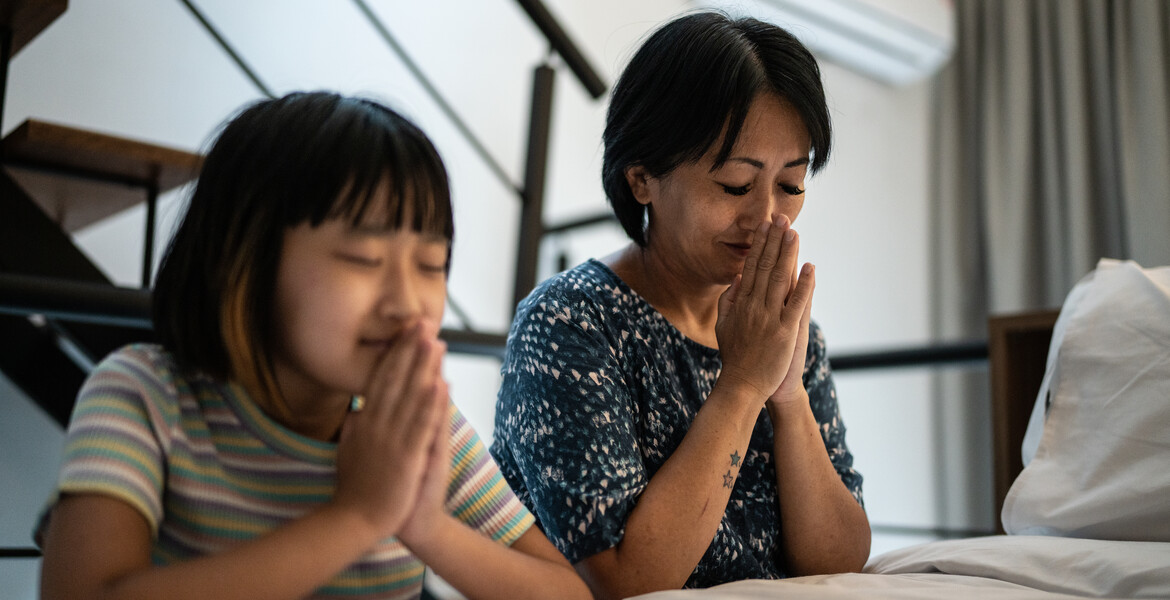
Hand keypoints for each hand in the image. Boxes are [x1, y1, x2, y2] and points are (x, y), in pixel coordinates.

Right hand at [331, 319, 448, 536]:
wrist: (354, 522)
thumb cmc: (354, 490)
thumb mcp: (348, 453)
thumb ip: (352, 430)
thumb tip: (354, 412)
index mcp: (365, 422)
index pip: (381, 379)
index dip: (395, 353)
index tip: (406, 331)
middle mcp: (376, 424)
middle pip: (396, 380)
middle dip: (410, 350)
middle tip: (423, 322)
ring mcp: (391, 440)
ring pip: (410, 396)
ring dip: (424, 368)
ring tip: (435, 342)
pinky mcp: (406, 457)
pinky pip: (421, 426)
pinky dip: (431, 404)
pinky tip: (440, 384)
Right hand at [715, 217, 814, 404]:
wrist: (743, 386)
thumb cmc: (735, 357)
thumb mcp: (723, 326)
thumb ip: (729, 301)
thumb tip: (737, 278)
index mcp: (741, 304)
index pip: (751, 267)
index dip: (759, 245)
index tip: (766, 227)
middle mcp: (754, 307)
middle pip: (765, 267)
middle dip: (774, 241)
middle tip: (781, 219)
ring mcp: (770, 319)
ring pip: (780, 280)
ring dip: (787, 254)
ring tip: (793, 233)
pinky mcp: (785, 332)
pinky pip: (796, 304)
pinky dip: (805, 285)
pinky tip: (810, 267)